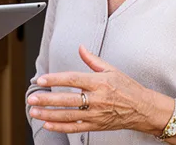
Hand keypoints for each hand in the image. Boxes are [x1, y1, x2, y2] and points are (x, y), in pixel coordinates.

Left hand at [26, 45, 166, 134]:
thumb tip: (80, 47)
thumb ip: (92, 60)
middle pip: (67, 99)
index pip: (73, 79)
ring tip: (34, 111)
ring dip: (49, 114)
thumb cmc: (127, 88)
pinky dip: (60, 127)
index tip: (41, 79)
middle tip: (32, 98)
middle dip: (47, 99)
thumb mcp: (111, 69)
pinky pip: (75, 128)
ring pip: (68, 115)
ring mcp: (96, 114)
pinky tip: (47, 124)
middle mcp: (96, 99)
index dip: (56, 79)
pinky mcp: (96, 126)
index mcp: (99, 82)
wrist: (143, 109)